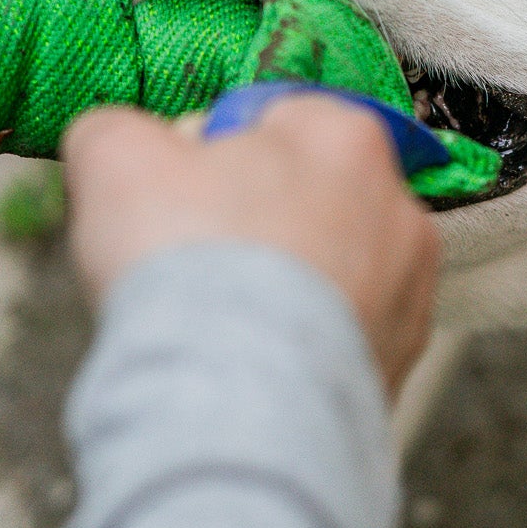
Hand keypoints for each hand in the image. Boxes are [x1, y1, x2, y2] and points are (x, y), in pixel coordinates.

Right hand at [62, 97, 439, 397]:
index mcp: (346, 137)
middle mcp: (399, 210)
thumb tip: (120, 141)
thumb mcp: (116, 157)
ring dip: (280, 289)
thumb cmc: (189, 267)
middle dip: (253, 223)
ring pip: (327, 272)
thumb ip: (119, 131)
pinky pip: (338, 340)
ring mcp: (410, 294)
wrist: (237, 407)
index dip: (211, 156)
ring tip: (221, 324)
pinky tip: (252, 365)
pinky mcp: (399, 367)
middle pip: (306, 197)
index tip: (178, 195)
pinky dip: (298, 349)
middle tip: (193, 264)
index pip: (271, 121)